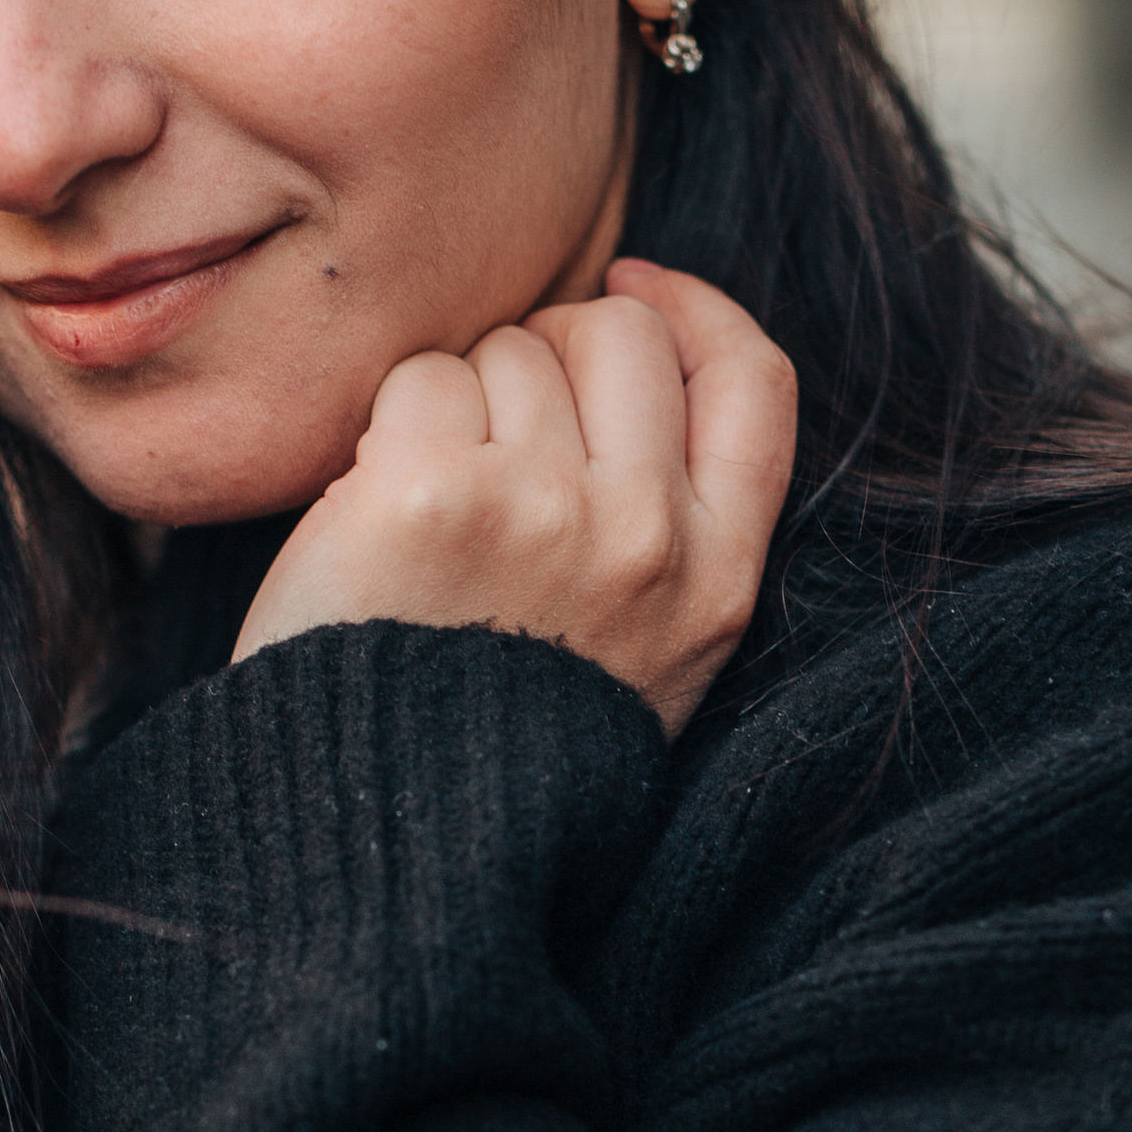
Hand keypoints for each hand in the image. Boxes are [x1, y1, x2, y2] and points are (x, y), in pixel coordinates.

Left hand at [233, 258, 797, 736]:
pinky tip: (375, 514)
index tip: (633, 287)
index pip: (755, 381)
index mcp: (716, 582)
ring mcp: (544, 512)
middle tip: (491, 424)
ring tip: (433, 509)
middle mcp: (648, 539)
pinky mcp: (433, 494)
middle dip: (548, 347)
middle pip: (621, 335)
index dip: (693, 309)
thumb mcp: (643, 650)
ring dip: (458, 402)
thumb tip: (632, 334)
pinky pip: (419, 381)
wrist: (389, 844)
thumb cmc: (494, 735)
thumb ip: (667, 520)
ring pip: (511, 351)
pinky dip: (385, 430)